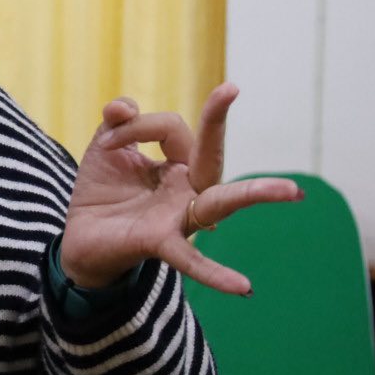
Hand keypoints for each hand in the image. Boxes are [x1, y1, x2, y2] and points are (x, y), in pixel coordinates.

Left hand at [60, 84, 302, 294]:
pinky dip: (217, 274)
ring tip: (291, 191)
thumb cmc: (104, 190)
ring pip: (222, 203)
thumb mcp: (108, 147)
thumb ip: (118, 121)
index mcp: (178, 162)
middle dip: (218, 121)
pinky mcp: (162, 243)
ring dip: (255, 194)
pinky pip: (192, 260)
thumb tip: (121, 107)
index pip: (171, 128)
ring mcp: (179, 216)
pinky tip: (244, 287)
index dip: (136, 126)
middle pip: (213, 155)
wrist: (82, 237)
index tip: (111, 132)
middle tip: (231, 87)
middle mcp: (188, 188)